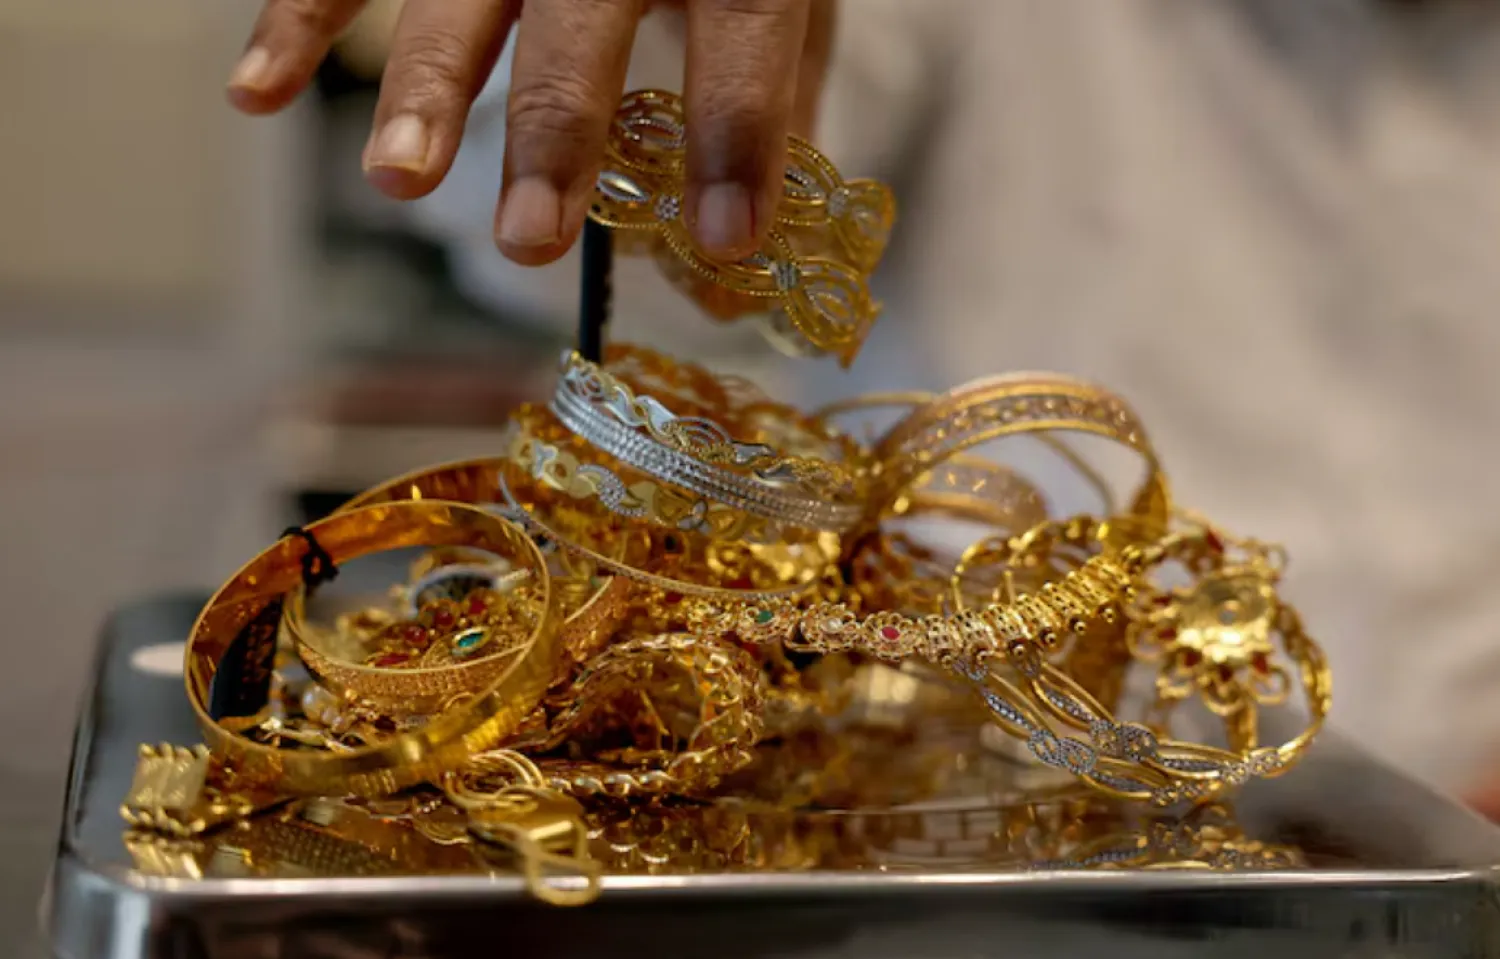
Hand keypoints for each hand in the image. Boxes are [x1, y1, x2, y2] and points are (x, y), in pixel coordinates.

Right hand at [227, 0, 834, 265]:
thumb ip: (771, 105)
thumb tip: (732, 267)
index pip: (742, 29)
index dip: (738, 132)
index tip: (725, 237)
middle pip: (579, 23)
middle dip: (554, 132)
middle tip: (530, 238)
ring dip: (423, 89)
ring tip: (401, 181)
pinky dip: (298, 19)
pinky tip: (257, 95)